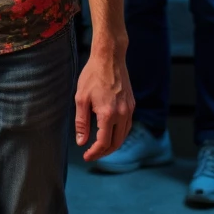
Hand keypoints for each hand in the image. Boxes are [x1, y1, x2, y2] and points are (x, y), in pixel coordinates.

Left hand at [75, 45, 134, 162]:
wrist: (110, 57)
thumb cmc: (92, 75)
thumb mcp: (81, 99)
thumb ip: (82, 123)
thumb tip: (81, 142)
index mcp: (108, 114)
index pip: (103, 143)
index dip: (95, 153)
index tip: (86, 156)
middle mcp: (122, 114)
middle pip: (116, 143)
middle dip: (104, 152)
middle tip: (92, 154)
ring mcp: (129, 109)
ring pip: (124, 135)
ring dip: (113, 144)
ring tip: (100, 147)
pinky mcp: (131, 104)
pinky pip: (127, 125)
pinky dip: (119, 134)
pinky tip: (110, 133)